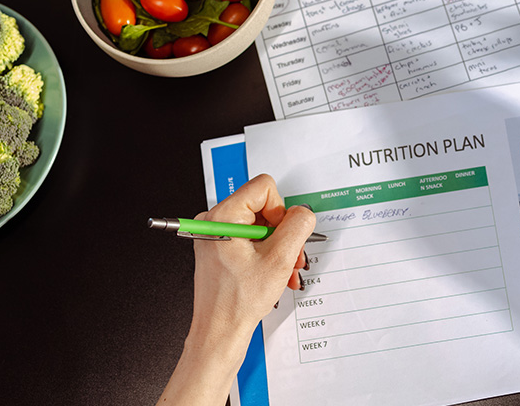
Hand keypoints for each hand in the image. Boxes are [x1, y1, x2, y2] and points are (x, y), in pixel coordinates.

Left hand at [187, 173, 315, 340]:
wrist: (219, 332)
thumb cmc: (236, 303)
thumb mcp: (279, 260)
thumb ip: (298, 226)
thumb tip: (304, 212)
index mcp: (223, 216)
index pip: (264, 187)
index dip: (281, 211)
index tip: (282, 236)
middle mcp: (215, 221)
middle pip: (264, 208)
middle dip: (283, 234)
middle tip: (290, 257)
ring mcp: (217, 235)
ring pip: (261, 226)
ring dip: (279, 248)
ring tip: (285, 270)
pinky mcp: (221, 248)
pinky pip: (252, 240)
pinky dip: (268, 255)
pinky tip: (276, 274)